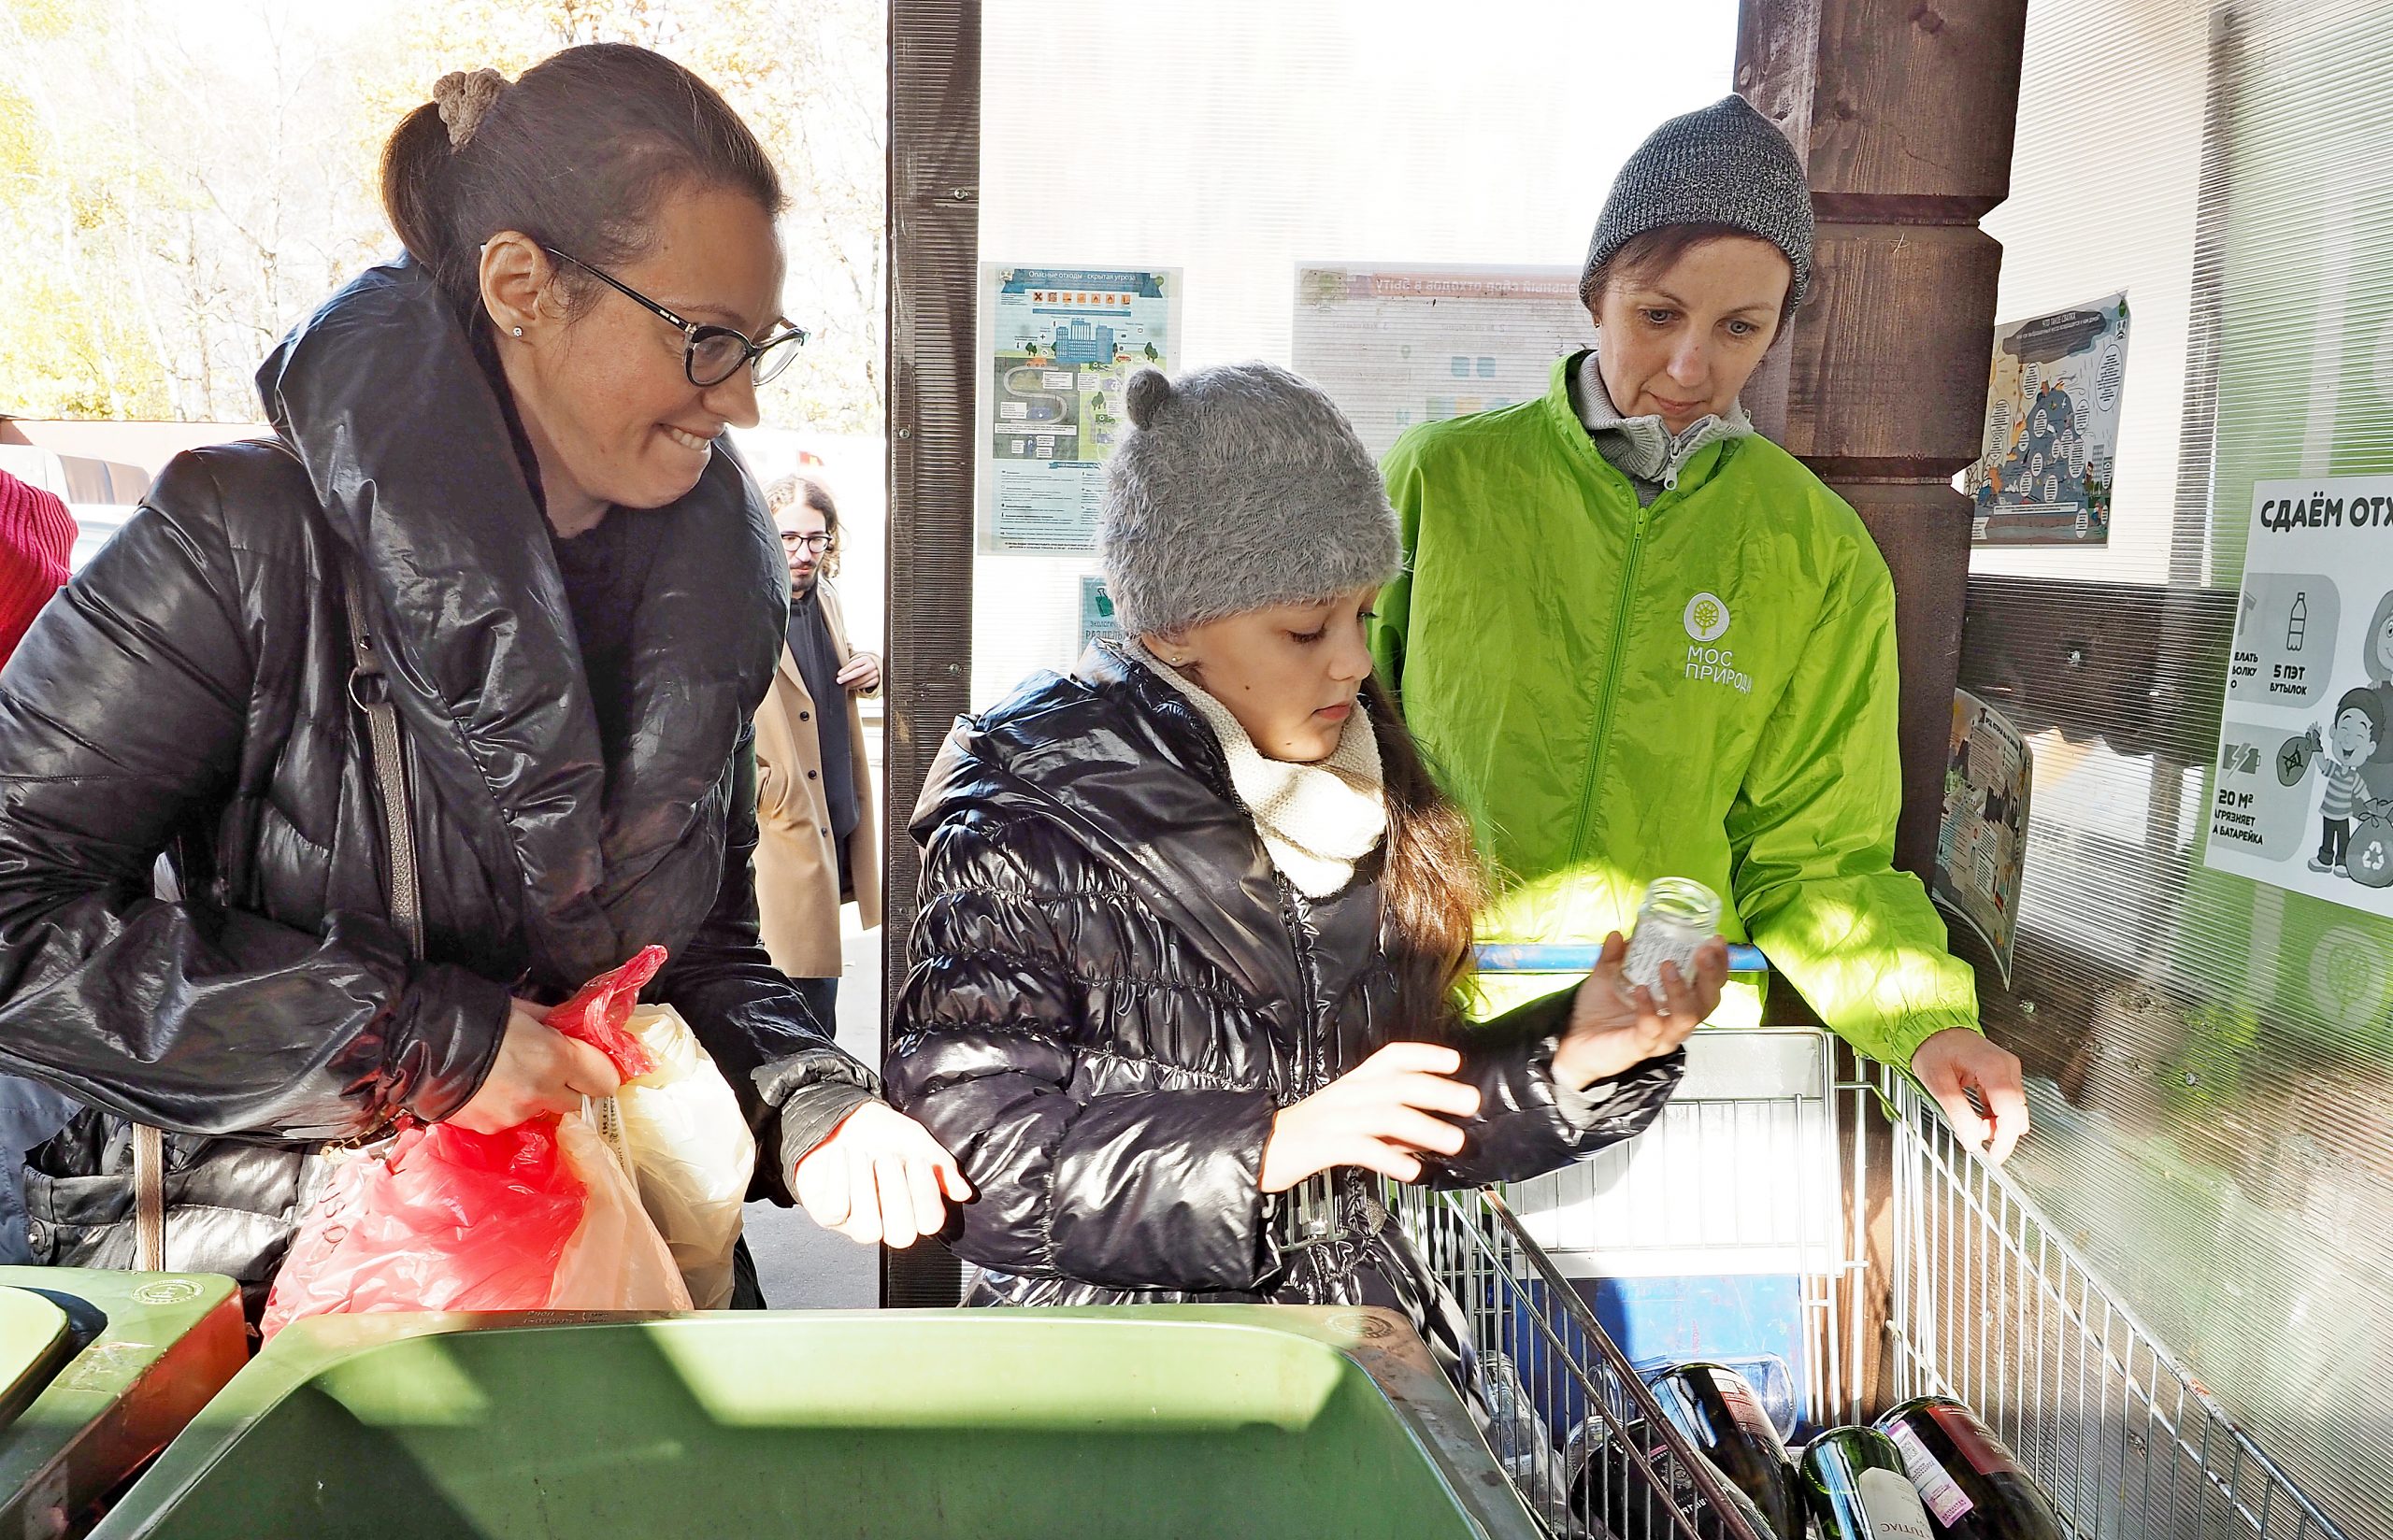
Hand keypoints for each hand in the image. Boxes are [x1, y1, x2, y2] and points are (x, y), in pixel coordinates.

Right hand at [447, 999, 622, 1133]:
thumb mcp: (522, 1009)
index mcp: (557, 1058)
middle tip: (548, 1068)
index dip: (599, 1072)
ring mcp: (514, 1115)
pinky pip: (511, 1119)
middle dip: (568, 1087)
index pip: (605, 1081)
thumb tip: (571, 1027)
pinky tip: (485, 1088)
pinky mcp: (490, 1128)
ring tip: (505, 1074)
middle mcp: (542, 1092)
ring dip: (534, 1097)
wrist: (415, 1041)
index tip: (591, 1066)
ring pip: (541, 1111)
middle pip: (577, 1102)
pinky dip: (505, 1106)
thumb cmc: (472, 1015)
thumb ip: (554, 1023)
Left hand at [793, 1101, 972, 1247]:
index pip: (930, 1222)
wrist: (839, 1117)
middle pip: (901, 1235)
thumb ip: (941, 1166)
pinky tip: (843, 1156)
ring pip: (868, 1230)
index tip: (918, 1160)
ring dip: (865, 1188)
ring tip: (862, 1156)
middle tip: (888, 1159)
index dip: (926, 1194)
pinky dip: (840, 1179)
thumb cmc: (879, 1132)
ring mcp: (856, 1221)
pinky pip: (836, 1210)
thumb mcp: (915, 1141)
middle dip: (896, 1195)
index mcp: (913, 1205)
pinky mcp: (828, 1214)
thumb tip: (963, 1192)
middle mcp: (886, 1219)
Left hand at [836, 651, 880, 694]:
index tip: (839, 674)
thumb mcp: (858, 658)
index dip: (846, 669)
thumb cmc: (863, 663)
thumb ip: (851, 656)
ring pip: (862, 680)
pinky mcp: (876, 680)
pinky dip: (858, 687)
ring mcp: (875, 673)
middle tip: (839, 681)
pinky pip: (866, 685)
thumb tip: (845, 654)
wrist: (876, 666)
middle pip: (858, 673)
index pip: (854, 664)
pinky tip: (852, 687)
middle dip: (847, 677)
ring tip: (844, 685)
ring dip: (851, 684)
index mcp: (866, 658)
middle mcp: (872, 665)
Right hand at [1259, 1042, 1482, 1190]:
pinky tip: (1412, 1171)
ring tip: (1453, 1141)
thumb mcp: (1348, 1122)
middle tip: (1471, 1101)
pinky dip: (1391, 1159)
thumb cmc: (1305, 1135)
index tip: (1455, 1061)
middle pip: (1398, 1084)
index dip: (1424, 1055)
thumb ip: (1385, 1127)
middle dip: (1438, 1091)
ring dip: (1426, 1127)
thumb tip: (1423, 1136)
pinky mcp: (1324, 1146)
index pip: (1391, 1057)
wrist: (1257, 1149)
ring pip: (1387, 1116)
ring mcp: (1336, 1119)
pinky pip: (1364, 1149)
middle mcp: (1347, 1095)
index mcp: (1353, 1083)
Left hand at [1550, 932, 1729, 1090]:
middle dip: (1710, 976)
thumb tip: (1617, 934)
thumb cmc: (1599, 1011)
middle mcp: (1675, 1020)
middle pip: (1708, 1002)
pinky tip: (1640, 990)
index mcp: (1676, 1002)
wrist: (1572, 1041)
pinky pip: (1652, 1029)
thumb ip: (1614, 957)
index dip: (1719, 965)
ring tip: (1667, 965)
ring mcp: (1661, 1037)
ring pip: (1686, 1018)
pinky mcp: (1641, 1047)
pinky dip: (1649, 1009)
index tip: (1717, 940)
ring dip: (1681, 990)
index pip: (1709, 985)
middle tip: (1703, 952)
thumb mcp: (1607, 977)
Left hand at [1911, 1027, 2029, 1163]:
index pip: (2011, 1112)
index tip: (1994, 1155)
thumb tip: (1972, 1140)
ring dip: (1996, 1123)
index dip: (2005, 1138)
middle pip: (2017, 1113)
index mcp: (1993, 1067)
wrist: (1933, 1028)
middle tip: (1973, 1134)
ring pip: (2014, 1110)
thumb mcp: (1938, 1083)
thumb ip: (1958, 1113)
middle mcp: (2007, 1067)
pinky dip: (1995, 1114)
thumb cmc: (1934, 1048)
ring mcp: (2009, 1069)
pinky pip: (2008, 1102)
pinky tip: (1979, 1115)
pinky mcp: (2005, 1074)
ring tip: (1971, 1120)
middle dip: (1999, 1132)